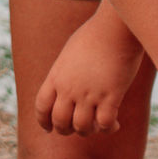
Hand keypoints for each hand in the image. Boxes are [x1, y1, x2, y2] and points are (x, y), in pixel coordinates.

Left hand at [35, 11, 143, 135]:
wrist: (115, 27)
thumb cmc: (96, 34)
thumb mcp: (71, 53)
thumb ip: (65, 72)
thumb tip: (66, 85)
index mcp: (57, 76)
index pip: (42, 107)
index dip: (44, 121)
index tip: (49, 129)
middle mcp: (69, 88)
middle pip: (60, 123)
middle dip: (67, 130)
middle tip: (78, 128)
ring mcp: (89, 93)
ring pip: (82, 128)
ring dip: (89, 131)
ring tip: (98, 124)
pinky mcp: (110, 95)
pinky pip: (104, 124)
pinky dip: (108, 129)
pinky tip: (115, 124)